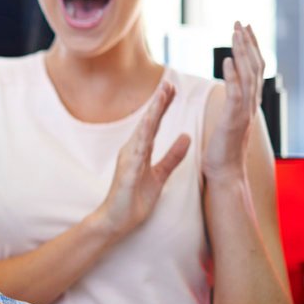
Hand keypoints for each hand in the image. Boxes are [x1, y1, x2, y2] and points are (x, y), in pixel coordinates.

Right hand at [95, 81, 190, 239]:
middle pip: (147, 122)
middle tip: (168, 83)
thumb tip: (187, 137)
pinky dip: (143, 137)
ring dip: (152, 114)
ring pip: (142, 132)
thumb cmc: (134, 199)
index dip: (163, 106)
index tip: (173, 88)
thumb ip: (172, 156)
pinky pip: (137, 152)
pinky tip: (149, 126)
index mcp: (140, 150)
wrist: (116, 220)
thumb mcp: (160, 175)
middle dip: (158, 102)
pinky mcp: (127, 172)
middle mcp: (132, 150)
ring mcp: (128, 160)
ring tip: (161, 97)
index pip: (154, 124)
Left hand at [202, 23, 263, 183]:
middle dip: (248, 43)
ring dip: (242, 52)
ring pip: (248, 76)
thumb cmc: (222, 151)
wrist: (225, 175)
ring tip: (235, 32)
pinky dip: (233, 75)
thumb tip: (231, 91)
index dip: (251, 48)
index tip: (245, 29)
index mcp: (248, 103)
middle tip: (241, 22)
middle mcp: (251, 104)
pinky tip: (227, 59)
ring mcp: (245, 112)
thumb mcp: (228, 122)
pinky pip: (236, 94)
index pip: (253, 69)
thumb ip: (233, 105)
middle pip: (254, 67)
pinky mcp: (234, 121)